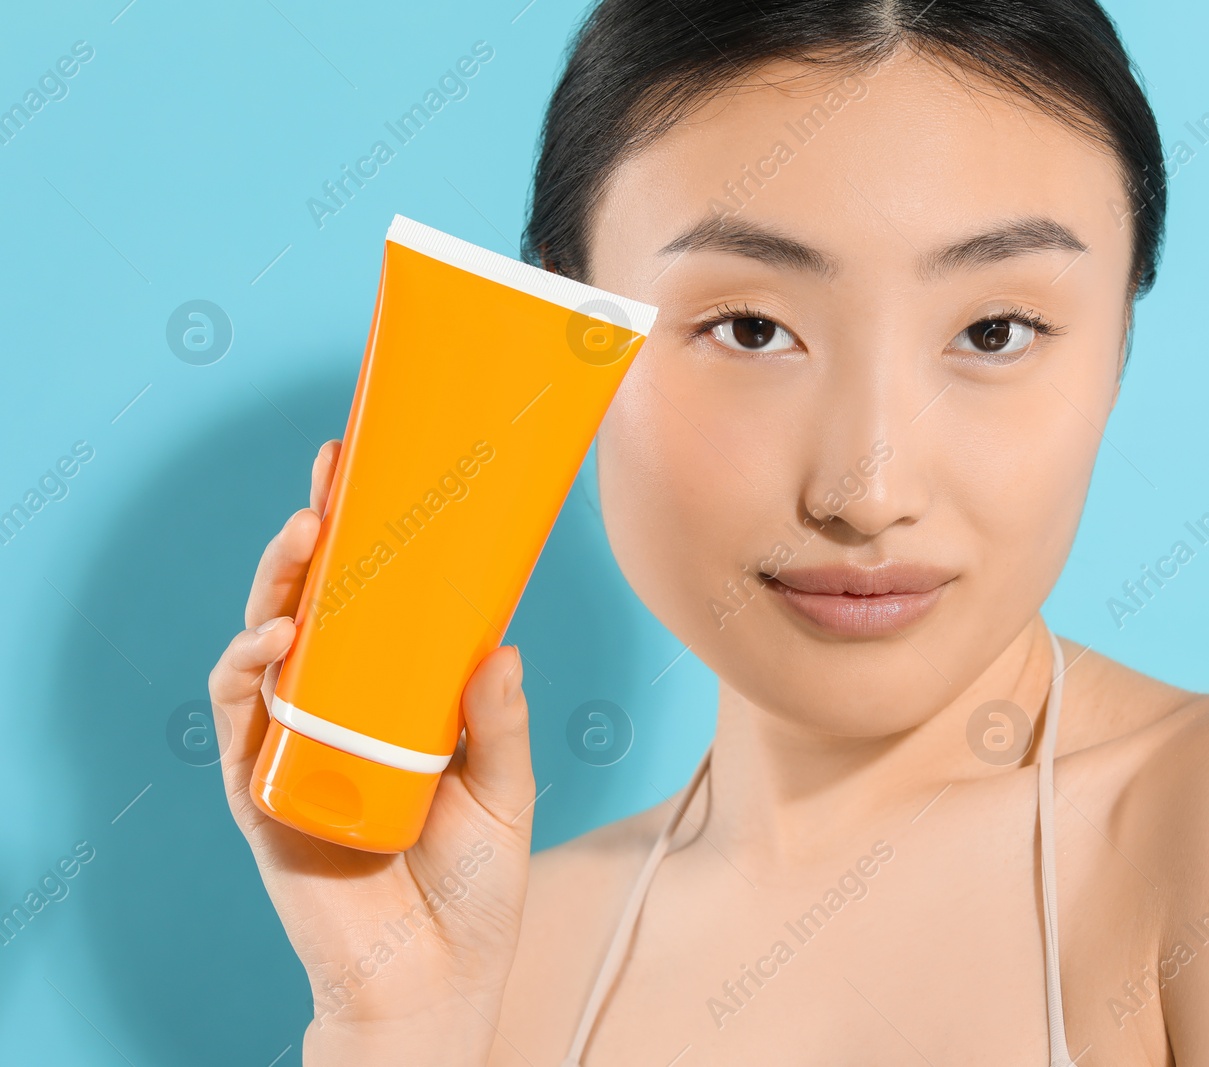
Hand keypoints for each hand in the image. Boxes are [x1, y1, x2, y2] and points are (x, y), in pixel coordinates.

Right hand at [207, 439, 535, 1064]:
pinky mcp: (262, 790)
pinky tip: (271, 638)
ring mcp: (296, 746)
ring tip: (305, 536)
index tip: (379, 473)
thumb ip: (499, 725)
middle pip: (316, 608)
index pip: (379, 608)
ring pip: (267, 646)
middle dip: (317, 538)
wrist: (436, 981)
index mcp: (399, 703)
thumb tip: (500, 643)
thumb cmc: (474, 889)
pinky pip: (241, 719)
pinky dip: (245, 673)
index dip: (375, 543)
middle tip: (331, 476)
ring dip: (277, 587)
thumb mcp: (506, 793)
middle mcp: (342, 712)